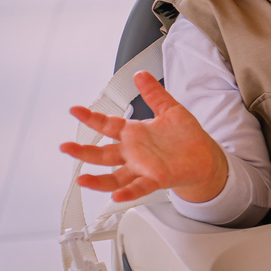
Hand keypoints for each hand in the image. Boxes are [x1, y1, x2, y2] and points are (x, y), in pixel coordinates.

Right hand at [60, 71, 227, 203]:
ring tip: (82, 180)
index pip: (107, 125)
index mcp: (134, 134)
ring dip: (97, 180)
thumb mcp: (170, 109)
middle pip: (103, 154)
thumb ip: (154, 93)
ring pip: (114, 177)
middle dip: (83, 152)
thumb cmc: (186, 137)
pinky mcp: (156, 179)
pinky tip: (117, 196)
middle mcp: (133, 153)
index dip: (91, 118)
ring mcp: (142, 168)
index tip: (75, 110)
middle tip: (66, 147)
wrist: (205, 156)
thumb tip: (140, 75)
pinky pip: (139, 187)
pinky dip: (128, 192)